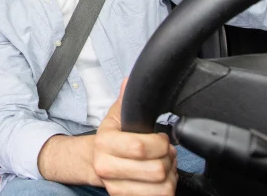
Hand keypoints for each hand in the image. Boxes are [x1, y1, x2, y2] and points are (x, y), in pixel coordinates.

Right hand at [93, 79, 177, 195]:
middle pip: (157, 169)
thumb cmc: (111, 141)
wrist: (96, 163)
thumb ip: (125, 100)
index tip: (161, 138)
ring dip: (170, 176)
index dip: (160, 143)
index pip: (141, 147)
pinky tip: (159, 180)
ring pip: (162, 187)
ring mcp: (116, 187)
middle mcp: (106, 167)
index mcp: (104, 143)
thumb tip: (129, 80)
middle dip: (168, 159)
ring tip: (164, 166)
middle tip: (165, 153)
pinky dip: (166, 189)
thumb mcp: (115, 119)